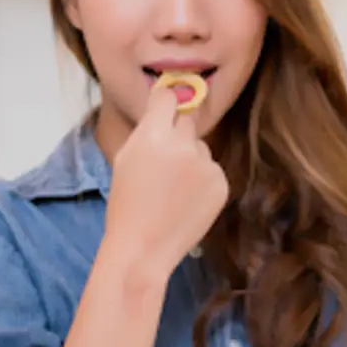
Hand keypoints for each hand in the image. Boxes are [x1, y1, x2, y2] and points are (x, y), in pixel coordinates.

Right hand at [103, 82, 228, 278]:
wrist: (143, 249)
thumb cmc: (126, 205)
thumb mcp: (125, 158)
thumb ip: (147, 130)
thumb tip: (165, 104)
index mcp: (152, 136)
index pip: (168, 97)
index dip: (165, 102)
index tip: (165, 107)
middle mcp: (183, 145)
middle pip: (187, 120)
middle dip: (177, 133)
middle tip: (164, 160)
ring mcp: (206, 165)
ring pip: (201, 147)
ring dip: (191, 159)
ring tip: (173, 189)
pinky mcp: (221, 183)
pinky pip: (212, 169)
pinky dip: (202, 180)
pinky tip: (186, 200)